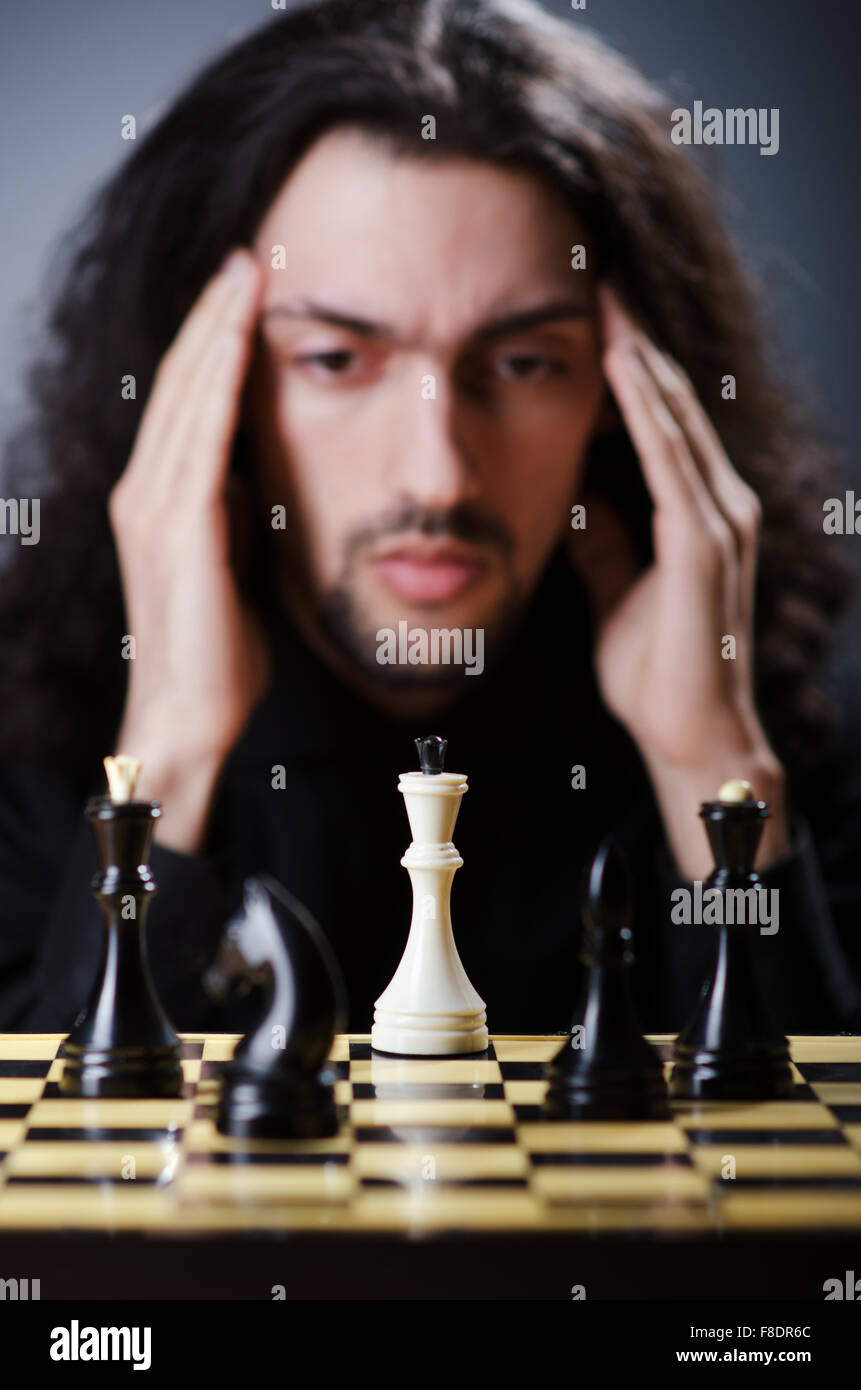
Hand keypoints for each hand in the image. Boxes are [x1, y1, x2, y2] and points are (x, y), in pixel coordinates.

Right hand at [109, 249, 268, 851]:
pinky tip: (239, 338)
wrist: (188, 715)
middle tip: (247, 254)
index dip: (211, 342)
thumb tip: (247, 472)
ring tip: (246, 272)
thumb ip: (229, 512)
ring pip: (188, 397)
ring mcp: (154, 508)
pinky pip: (201, 439)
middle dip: (214, 315)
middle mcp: (144, 492)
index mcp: (158, 500)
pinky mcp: (178, 530)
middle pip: (181, 383)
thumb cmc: (214, 650)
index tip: (244, 291)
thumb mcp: (228, 562)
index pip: (186, 401)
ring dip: (217, 329)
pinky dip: (219, 381)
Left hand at [568, 285, 788, 876]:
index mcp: (697, 512)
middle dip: (636, 336)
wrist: (689, 734)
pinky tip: (623, 363)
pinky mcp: (705, 545)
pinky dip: (647, 408)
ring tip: (606, 291)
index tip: (593, 311)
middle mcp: (720, 503)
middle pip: (672, 403)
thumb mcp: (615, 591)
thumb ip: (606, 542)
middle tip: (597, 270)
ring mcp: (720, 520)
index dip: (630, 363)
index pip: (661, 420)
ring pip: (676, 418)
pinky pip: (671, 461)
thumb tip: (581, 499)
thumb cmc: (655, 672)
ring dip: (640, 353)